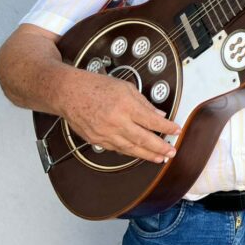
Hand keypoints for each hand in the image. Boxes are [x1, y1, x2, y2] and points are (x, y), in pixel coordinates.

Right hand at [60, 70, 180, 163]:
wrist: (68, 93)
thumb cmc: (95, 86)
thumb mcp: (126, 87)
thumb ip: (144, 103)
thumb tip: (159, 115)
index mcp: (125, 106)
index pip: (152, 121)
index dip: (167, 128)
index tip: (176, 131)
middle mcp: (116, 122)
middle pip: (143, 139)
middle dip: (160, 148)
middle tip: (171, 152)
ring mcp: (105, 133)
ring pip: (131, 149)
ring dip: (147, 155)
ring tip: (160, 158)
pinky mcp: (97, 140)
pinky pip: (117, 149)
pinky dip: (130, 153)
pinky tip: (139, 154)